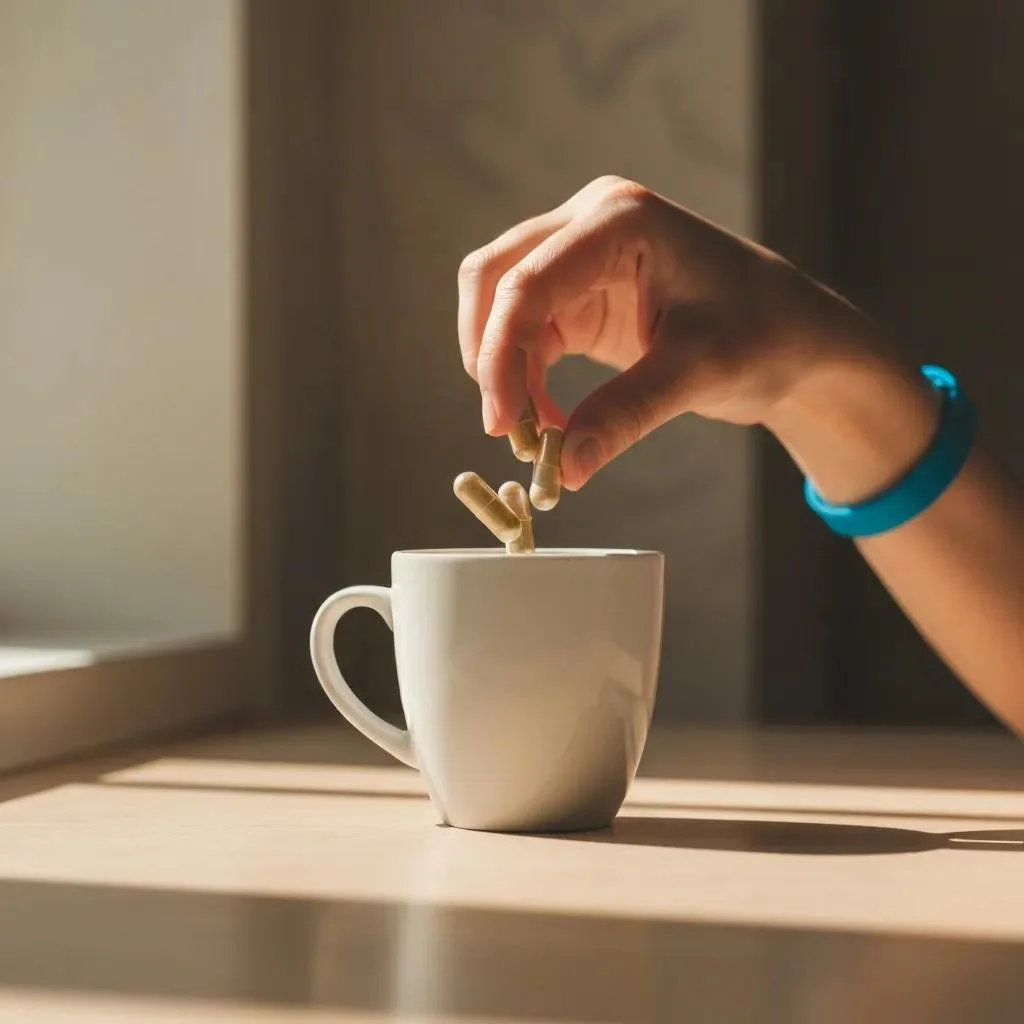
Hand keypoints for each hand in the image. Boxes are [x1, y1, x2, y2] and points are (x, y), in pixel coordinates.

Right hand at [457, 175, 854, 488]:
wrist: (796, 338)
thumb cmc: (765, 334)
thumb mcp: (699, 372)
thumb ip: (626, 414)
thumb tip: (565, 469)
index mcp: (621, 220)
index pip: (529, 281)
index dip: (500, 354)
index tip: (502, 424)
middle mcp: (590, 223)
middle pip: (495, 279)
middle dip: (489, 356)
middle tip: (507, 430)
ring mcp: (582, 256)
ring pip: (502, 306)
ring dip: (504, 371)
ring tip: (537, 435)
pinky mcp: (581, 295)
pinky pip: (528, 332)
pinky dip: (525, 378)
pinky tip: (552, 422)